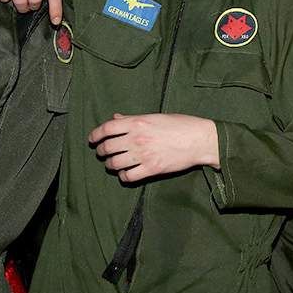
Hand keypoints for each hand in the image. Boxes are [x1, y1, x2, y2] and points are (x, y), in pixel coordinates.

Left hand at [88, 113, 218, 182]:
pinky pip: (128, 176)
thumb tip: (116, 118)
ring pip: (115, 164)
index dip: (95, 135)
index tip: (92, 139)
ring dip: (110, 165)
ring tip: (113, 164)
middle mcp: (137, 138)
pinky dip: (123, 176)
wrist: (200, 139)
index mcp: (138, 122)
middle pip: (108, 147)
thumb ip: (133, 118)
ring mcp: (143, 155)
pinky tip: (125, 173)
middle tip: (103, 153)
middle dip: (101, 151)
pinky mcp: (151, 169)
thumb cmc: (180, 125)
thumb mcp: (155, 116)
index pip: (107, 129)